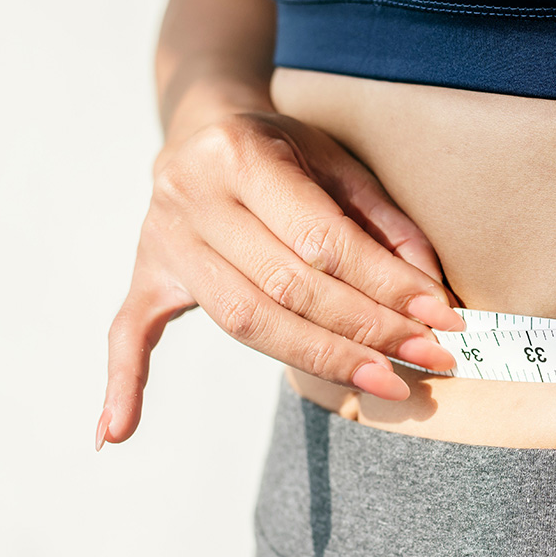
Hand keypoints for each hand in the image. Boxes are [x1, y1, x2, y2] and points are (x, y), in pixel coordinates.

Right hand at [97, 111, 464, 448]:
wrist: (201, 124)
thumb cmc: (279, 146)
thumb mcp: (334, 159)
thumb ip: (382, 221)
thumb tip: (429, 290)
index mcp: (240, 154)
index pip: (321, 241)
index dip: (385, 286)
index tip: (438, 321)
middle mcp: (192, 196)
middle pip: (286, 288)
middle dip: (365, 331)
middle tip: (425, 363)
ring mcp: (163, 239)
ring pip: (242, 319)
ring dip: (318, 360)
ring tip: (383, 385)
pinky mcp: (147, 273)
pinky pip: (127, 332)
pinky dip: (123, 383)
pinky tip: (117, 431)